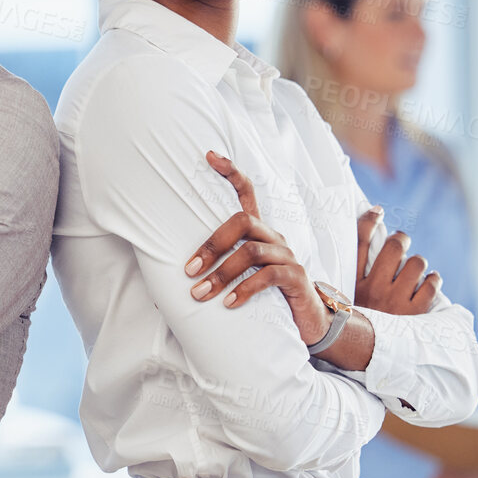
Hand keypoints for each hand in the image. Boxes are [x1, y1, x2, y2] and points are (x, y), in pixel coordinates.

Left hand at [185, 151, 331, 345]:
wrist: (307, 321)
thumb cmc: (266, 298)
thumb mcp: (241, 280)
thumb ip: (218, 273)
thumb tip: (170, 288)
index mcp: (259, 233)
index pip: (248, 193)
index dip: (231, 173)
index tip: (210, 156)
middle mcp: (274, 237)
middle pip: (243, 221)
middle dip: (212, 244)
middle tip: (189, 270)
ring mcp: (287, 256)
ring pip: (251, 251)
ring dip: (222, 273)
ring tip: (200, 293)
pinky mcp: (296, 277)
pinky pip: (269, 276)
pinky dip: (245, 289)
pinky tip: (229, 304)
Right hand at [354, 207, 440, 316]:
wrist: (372, 361)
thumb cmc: (363, 327)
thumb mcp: (349, 303)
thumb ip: (357, 277)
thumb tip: (363, 246)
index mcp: (354, 286)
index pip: (360, 243)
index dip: (369, 221)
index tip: (378, 210)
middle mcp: (374, 290)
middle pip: (393, 246)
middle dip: (401, 240)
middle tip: (401, 243)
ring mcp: (396, 302)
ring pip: (416, 262)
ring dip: (417, 264)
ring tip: (413, 273)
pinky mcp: (416, 313)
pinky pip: (431, 283)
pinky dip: (432, 281)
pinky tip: (427, 285)